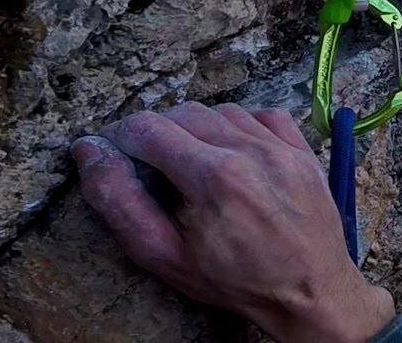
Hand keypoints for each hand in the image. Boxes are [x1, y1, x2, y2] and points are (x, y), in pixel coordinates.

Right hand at [71, 103, 395, 342]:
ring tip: (192, 161)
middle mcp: (250, 151)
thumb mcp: (163, 255)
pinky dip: (241, 125)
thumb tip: (91, 152)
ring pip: (223, 111)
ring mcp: (282, 147)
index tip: (119, 154)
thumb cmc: (236, 281)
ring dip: (198, 127)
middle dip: (157, 132)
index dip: (122, 138)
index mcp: (213, 176)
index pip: (148, 127)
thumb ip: (120, 200)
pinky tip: (234, 151)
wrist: (310, 291)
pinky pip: (264, 116)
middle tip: (152, 163)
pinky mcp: (303, 150)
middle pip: (184, 113)